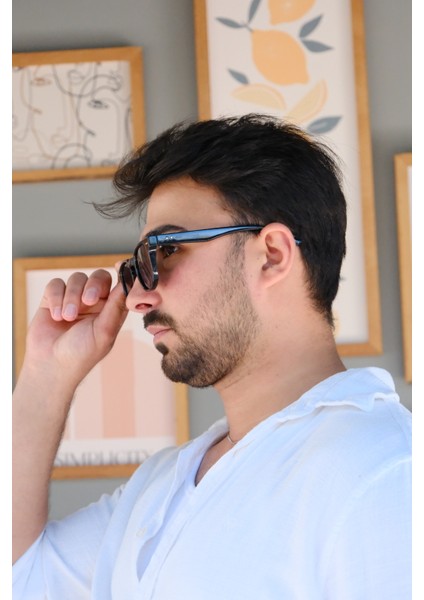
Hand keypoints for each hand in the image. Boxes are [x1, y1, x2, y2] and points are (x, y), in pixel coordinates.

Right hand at [22, 268, 128, 388]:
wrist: (50, 366)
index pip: (119, 285)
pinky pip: (56, 284)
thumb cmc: (81, 354)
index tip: (120, 266)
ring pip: (77, 278)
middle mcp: (94, 302)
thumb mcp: (104, 331)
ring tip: (67, 318)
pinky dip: (56, 298)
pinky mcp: (53, 299)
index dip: (121, 275)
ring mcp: (73, 299)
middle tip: (88, 301)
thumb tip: (128, 283)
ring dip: (72, 297)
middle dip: (93, 286)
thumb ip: (115, 307)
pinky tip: (56, 316)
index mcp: (111, 310)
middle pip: (98, 277)